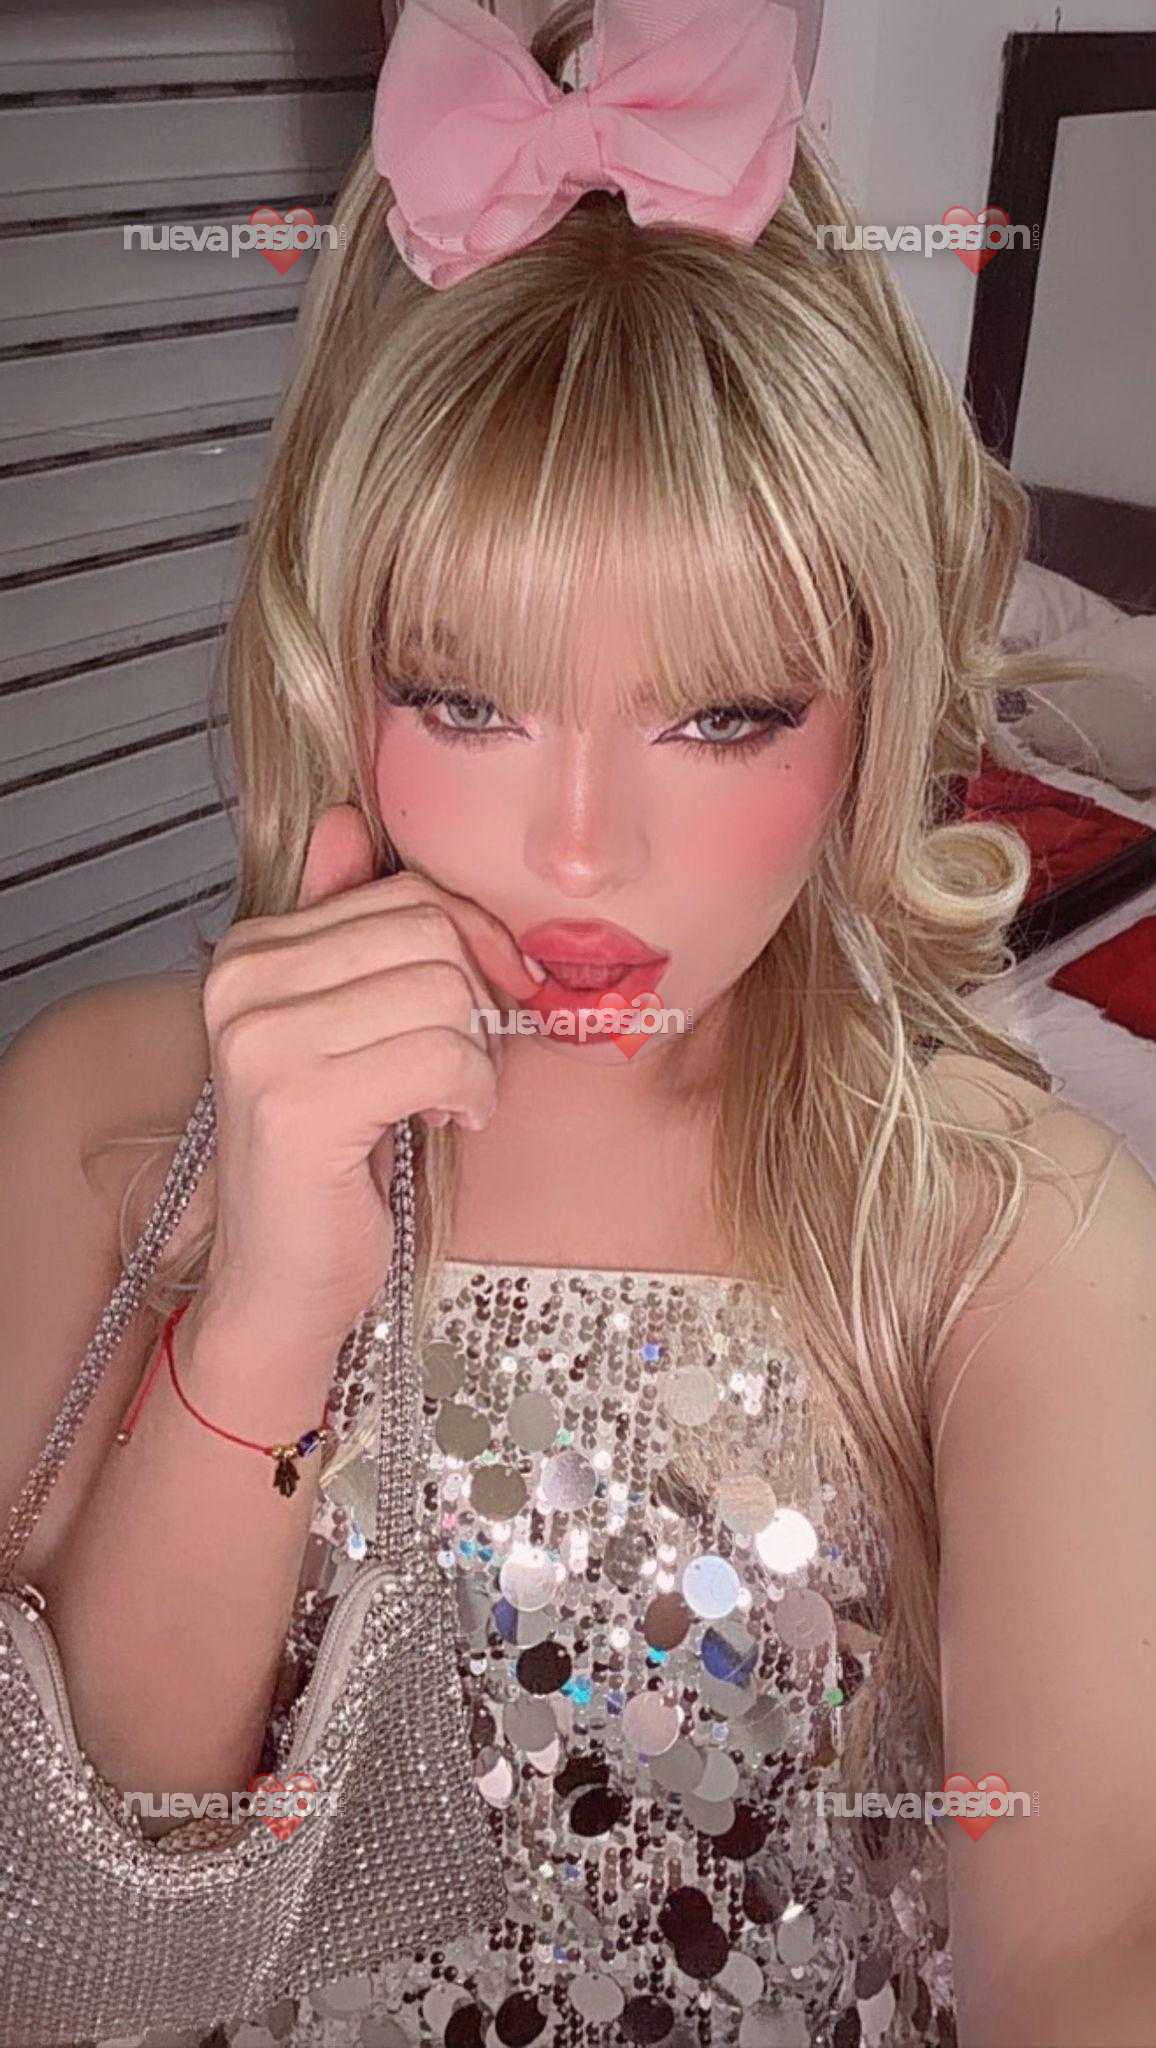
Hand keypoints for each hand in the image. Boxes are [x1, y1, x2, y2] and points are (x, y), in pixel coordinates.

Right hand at [193, 806, 538, 1364]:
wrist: (282, 1284)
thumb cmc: (331, 1160)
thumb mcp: (346, 1028)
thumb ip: (347, 926)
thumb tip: (344, 819)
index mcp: (250, 949)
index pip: (407, 892)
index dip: (473, 945)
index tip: (483, 1004)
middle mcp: (240, 982)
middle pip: (431, 931)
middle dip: (476, 1000)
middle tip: (460, 1064)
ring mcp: (261, 1042)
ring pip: (443, 992)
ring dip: (473, 1057)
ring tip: (440, 1100)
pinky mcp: (297, 1105)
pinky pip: (442, 1055)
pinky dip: (469, 1093)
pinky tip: (442, 1123)